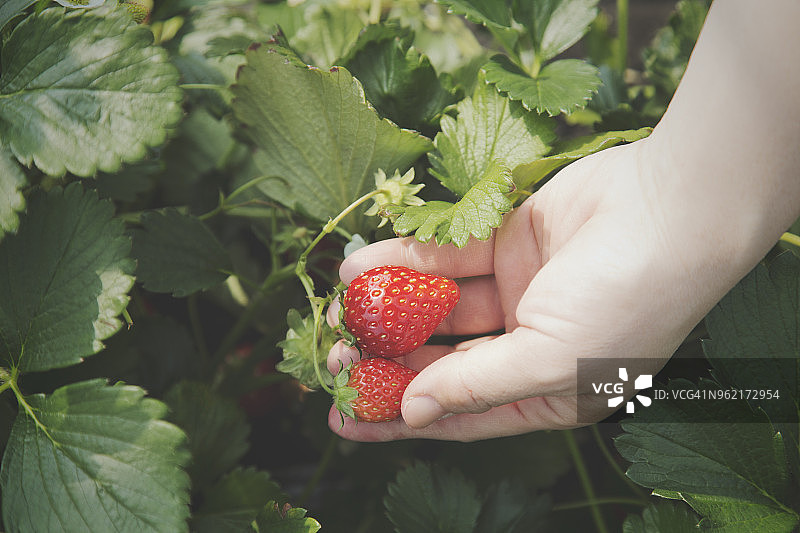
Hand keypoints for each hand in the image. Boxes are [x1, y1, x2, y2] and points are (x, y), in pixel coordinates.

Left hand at [326, 138, 767, 441]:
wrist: (672, 208)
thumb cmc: (627, 301)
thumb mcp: (551, 360)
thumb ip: (476, 385)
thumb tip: (412, 411)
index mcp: (546, 390)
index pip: (458, 415)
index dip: (398, 419)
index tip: (343, 421)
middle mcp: (527, 344)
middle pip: (439, 360)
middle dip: (385, 361)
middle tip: (332, 360)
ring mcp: (517, 292)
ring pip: (436, 307)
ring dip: (387, 309)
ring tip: (336, 312)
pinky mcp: (507, 243)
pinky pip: (446, 258)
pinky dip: (404, 262)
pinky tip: (360, 267)